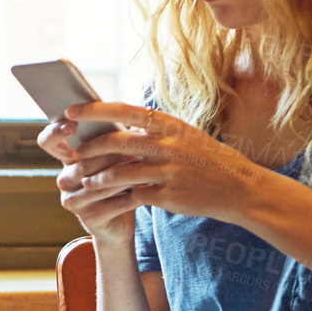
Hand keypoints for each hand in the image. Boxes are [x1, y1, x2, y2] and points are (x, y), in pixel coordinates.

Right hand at [38, 109, 143, 242]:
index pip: (48, 141)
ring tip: (140, 169)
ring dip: (118, 177)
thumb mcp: (118, 154)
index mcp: (68, 158)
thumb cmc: (120, 178)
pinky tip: (143, 192)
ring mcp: (72, 200)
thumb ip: (120, 135)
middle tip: (129, 151)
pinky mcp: (86, 219)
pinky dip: (126, 199)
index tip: (71, 124)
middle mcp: (64, 178)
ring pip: (93, 185)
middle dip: (106, 157)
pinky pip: (106, 206)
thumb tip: (144, 109)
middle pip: (79, 164)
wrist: (122, 217)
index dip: (55, 132)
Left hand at [65, 102, 263, 222]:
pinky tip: (106, 199)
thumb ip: (155, 131)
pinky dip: (116, 198)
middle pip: (117, 143)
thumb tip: (124, 125)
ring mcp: (169, 171)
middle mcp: (168, 145)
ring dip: (97, 178)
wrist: (240, 187)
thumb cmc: (209, 159)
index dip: (94, 111)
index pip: (124, 111)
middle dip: (89, 148)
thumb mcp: (186, 135)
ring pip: (120, 173)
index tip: (71, 111)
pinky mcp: (168, 196)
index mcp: (170, 125)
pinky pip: (133, 196)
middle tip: (74, 153)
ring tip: (85, 180)